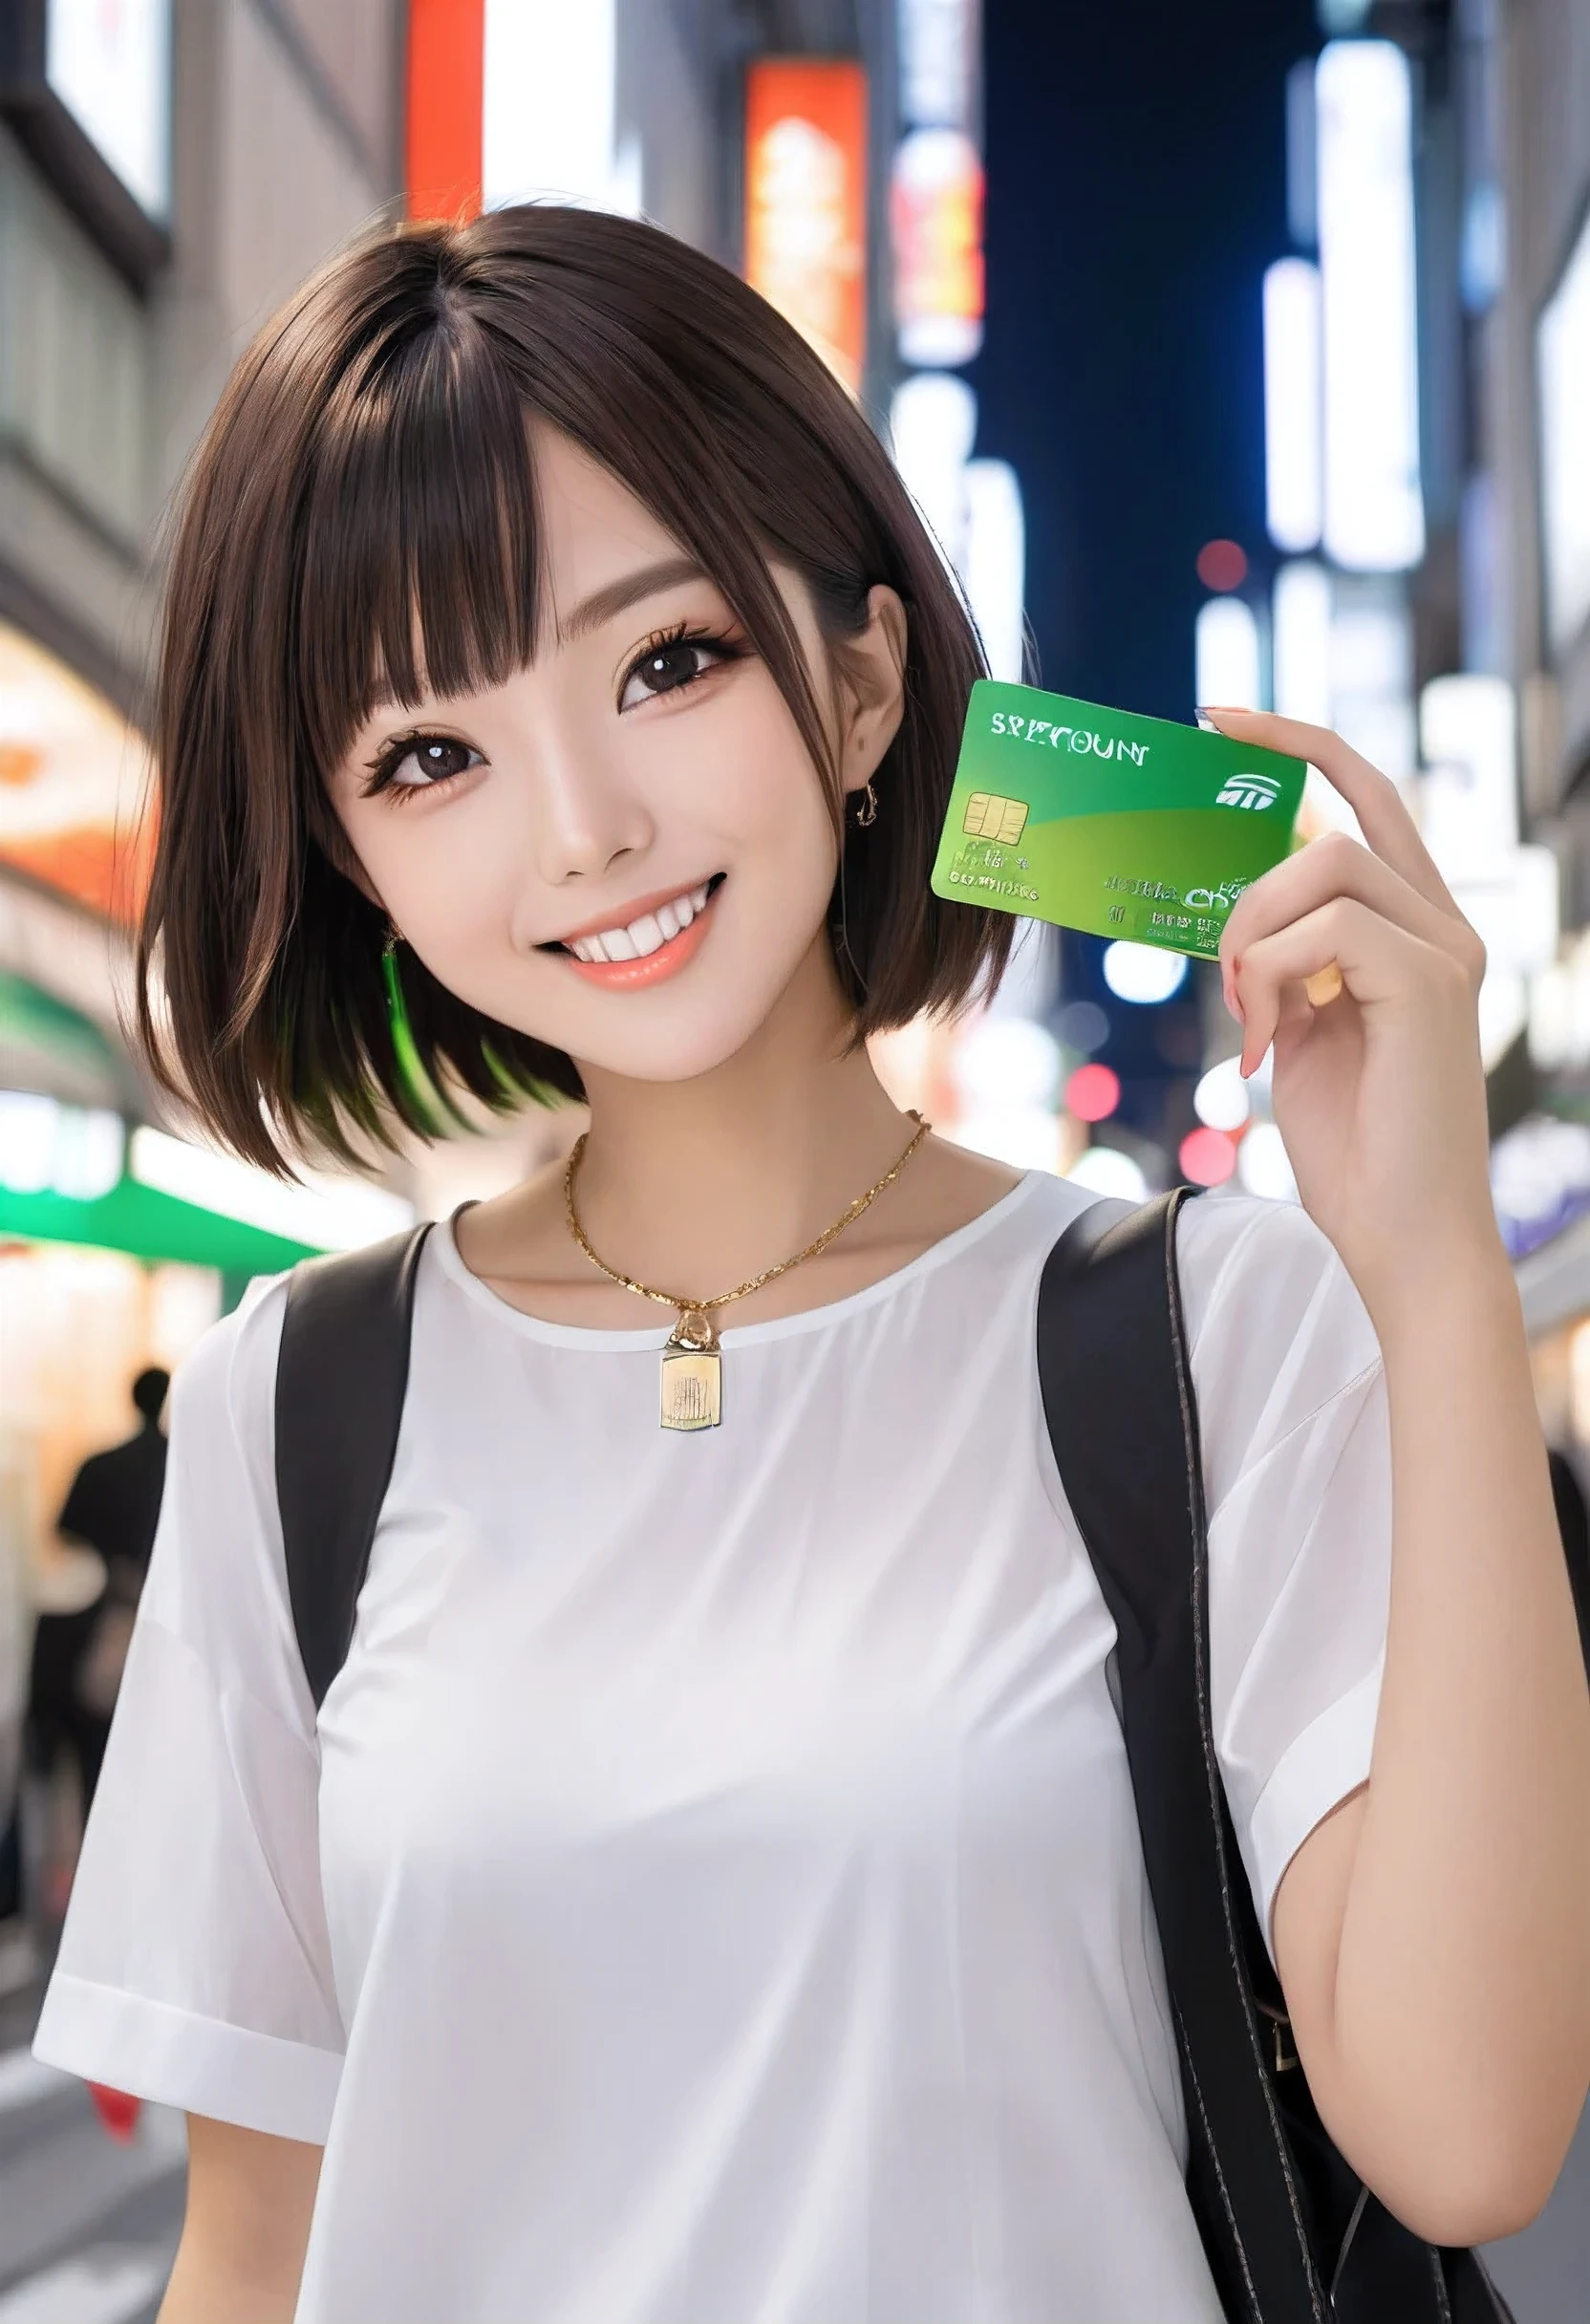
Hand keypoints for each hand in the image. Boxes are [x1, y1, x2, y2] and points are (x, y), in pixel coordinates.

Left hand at [1204, 710, 1500, 1317]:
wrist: (1400, 1239)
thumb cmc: (1352, 1151)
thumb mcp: (1299, 1033)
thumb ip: (1282, 965)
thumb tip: (1234, 924)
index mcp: (1417, 930)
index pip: (1367, 799)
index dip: (1299, 745)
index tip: (1221, 718)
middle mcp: (1446, 925)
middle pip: (1347, 811)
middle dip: (1256, 851)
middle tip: (1213, 949)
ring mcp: (1446, 949)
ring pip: (1325, 862)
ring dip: (1255, 932)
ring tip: (1247, 1018)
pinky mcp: (1430, 982)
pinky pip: (1324, 928)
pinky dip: (1270, 977)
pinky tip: (1264, 1044)